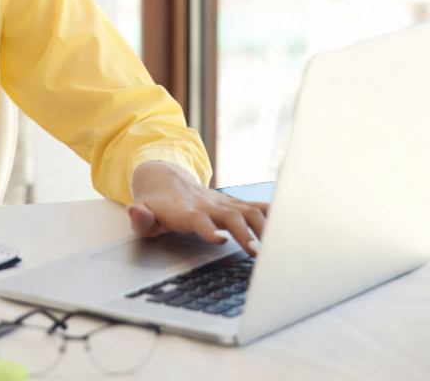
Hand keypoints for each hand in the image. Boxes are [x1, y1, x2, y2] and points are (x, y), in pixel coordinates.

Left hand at [128, 161, 268, 255]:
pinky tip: (292, 225)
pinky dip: (275, 214)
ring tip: (278, 248)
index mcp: (184, 210)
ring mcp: (222, 202)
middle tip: (257, 253)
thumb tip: (136, 213)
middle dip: (245, 233)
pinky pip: (257, 206)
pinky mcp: (234, 203)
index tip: (221, 240)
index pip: (197, 219)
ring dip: (264, 228)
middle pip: (230, 216)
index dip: (208, 229)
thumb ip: (140, 218)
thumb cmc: (154, 202)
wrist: (164, 176)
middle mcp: (207, 204)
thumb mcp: (142, 211)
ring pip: (248, 211)